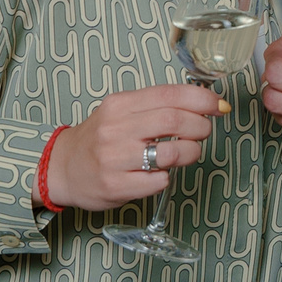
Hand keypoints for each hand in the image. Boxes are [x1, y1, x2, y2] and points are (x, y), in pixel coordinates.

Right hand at [41, 84, 225, 211]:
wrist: (62, 168)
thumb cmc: (100, 138)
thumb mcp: (121, 111)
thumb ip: (156, 105)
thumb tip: (204, 103)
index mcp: (120, 104)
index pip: (170, 94)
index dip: (202, 100)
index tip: (219, 106)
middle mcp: (115, 129)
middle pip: (174, 121)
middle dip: (201, 126)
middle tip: (204, 131)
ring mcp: (114, 159)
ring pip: (172, 153)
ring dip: (191, 152)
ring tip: (189, 152)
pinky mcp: (116, 186)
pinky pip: (159, 181)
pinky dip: (169, 177)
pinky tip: (161, 173)